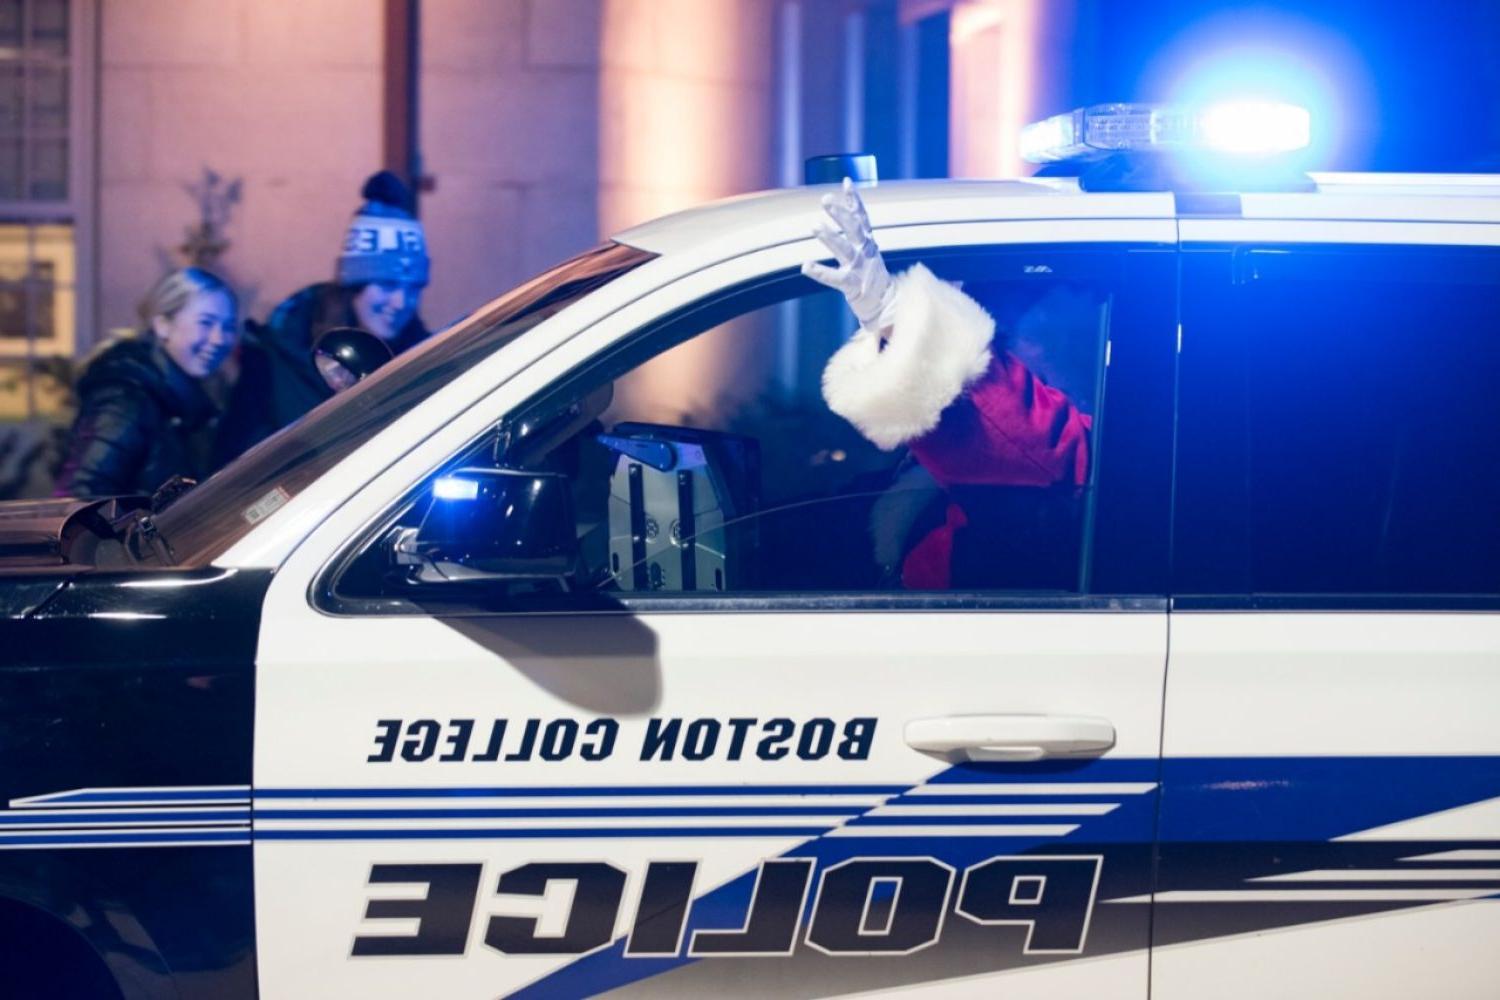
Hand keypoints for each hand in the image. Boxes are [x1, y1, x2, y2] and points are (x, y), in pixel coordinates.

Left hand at [802, 178, 896, 333]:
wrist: (888, 305)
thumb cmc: (873, 277)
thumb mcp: (869, 251)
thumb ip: (860, 232)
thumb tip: (850, 211)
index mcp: (868, 243)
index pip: (862, 217)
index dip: (854, 200)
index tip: (846, 182)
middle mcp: (865, 252)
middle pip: (853, 228)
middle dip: (840, 213)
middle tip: (825, 199)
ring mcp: (859, 268)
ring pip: (844, 249)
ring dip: (830, 237)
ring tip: (815, 226)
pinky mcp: (852, 286)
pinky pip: (835, 278)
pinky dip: (820, 272)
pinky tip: (806, 266)